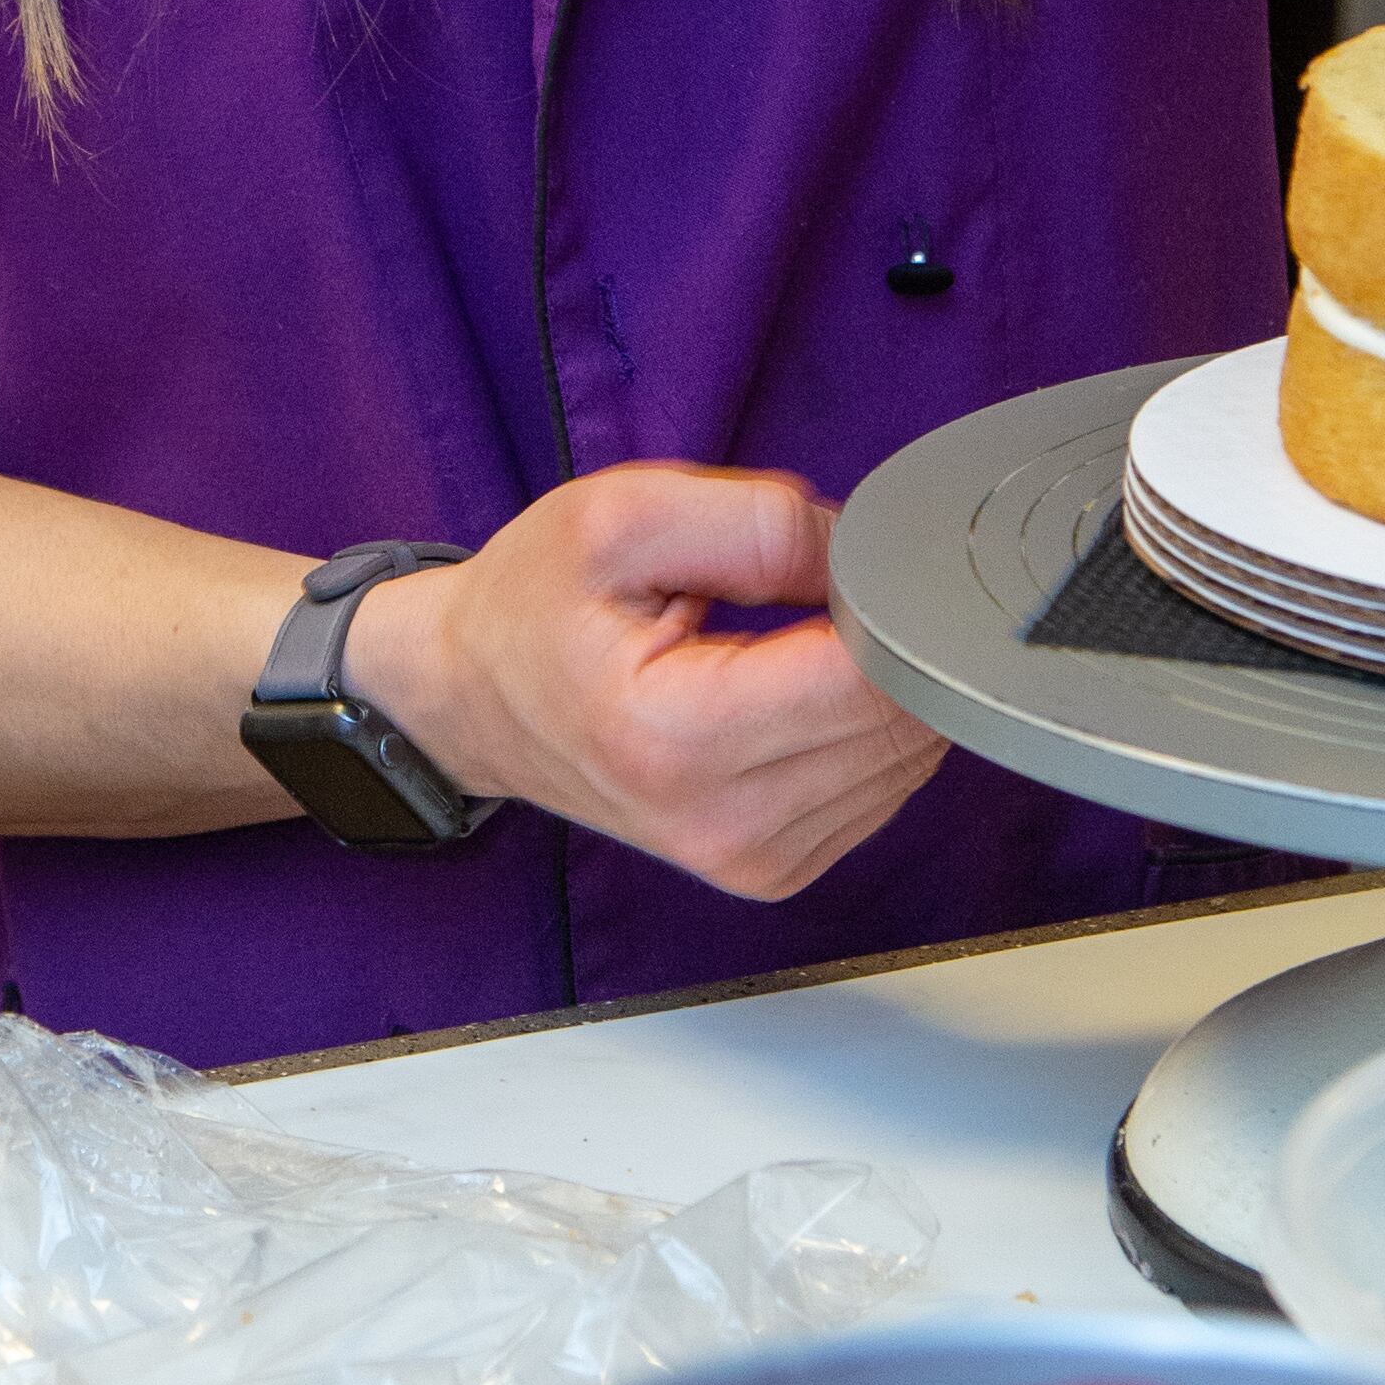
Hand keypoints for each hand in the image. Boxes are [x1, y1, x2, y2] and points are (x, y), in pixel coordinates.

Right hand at [341, 467, 945, 901]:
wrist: (474, 698)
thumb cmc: (535, 604)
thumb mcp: (622, 515)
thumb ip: (760, 521)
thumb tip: (867, 558)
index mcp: (674, 738)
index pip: (868, 681)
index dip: (888, 603)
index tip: (847, 562)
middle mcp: (721, 822)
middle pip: (902, 725)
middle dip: (888, 639)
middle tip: (813, 591)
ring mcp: (753, 860)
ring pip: (910, 760)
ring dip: (880, 687)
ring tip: (791, 642)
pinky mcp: (776, 869)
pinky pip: (885, 789)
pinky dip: (866, 730)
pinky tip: (800, 692)